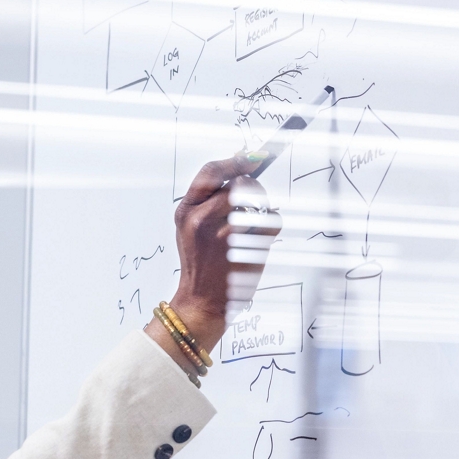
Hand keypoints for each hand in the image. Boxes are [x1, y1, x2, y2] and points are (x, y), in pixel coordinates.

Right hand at [149, 156, 281, 363]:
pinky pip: (272, 220)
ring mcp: (223, 233)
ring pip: (258, 200)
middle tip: (255, 198)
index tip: (254, 156)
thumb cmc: (201, 264)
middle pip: (239, 184)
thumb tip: (242, 171)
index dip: (235, 161)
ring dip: (262, 208)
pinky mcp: (245, 247)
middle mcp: (201, 219)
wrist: (200, 302)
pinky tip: (259, 238)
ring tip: (252, 226)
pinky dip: (271, 226)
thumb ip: (208, 201)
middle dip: (253, 187)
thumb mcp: (190, 229)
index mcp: (186, 211)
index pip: (211, 173)